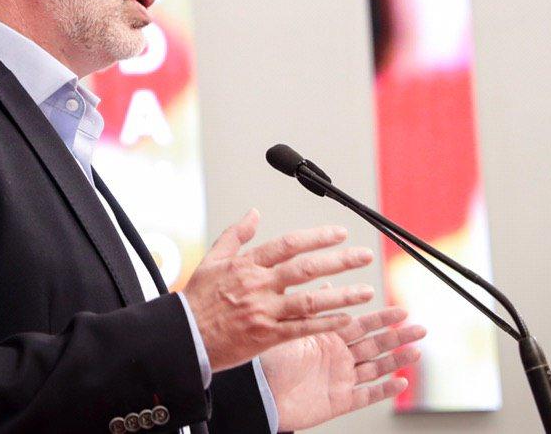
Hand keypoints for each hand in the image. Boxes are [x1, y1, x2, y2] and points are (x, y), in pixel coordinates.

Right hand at [181, 209, 374, 371]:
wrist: (184, 337)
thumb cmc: (197, 300)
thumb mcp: (213, 259)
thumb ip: (236, 234)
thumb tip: (254, 212)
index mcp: (247, 265)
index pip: (288, 245)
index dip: (317, 237)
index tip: (340, 233)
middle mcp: (259, 286)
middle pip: (306, 269)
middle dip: (340, 260)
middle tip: (364, 254)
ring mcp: (264, 311)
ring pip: (310, 300)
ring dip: (342, 295)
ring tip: (367, 290)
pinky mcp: (267, 336)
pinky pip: (302, 329)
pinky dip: (326, 324)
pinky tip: (347, 320)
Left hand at [259, 305, 425, 430]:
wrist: (256, 391)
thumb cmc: (267, 359)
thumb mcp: (292, 327)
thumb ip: (312, 308)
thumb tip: (325, 283)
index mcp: (326, 337)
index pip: (360, 324)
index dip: (382, 318)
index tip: (401, 309)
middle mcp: (336, 357)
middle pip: (374, 344)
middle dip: (397, 336)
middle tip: (418, 326)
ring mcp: (339, 378)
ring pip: (376, 368)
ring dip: (397, 360)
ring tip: (417, 350)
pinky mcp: (339, 400)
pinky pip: (366, 395)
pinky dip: (385, 390)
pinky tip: (401, 381)